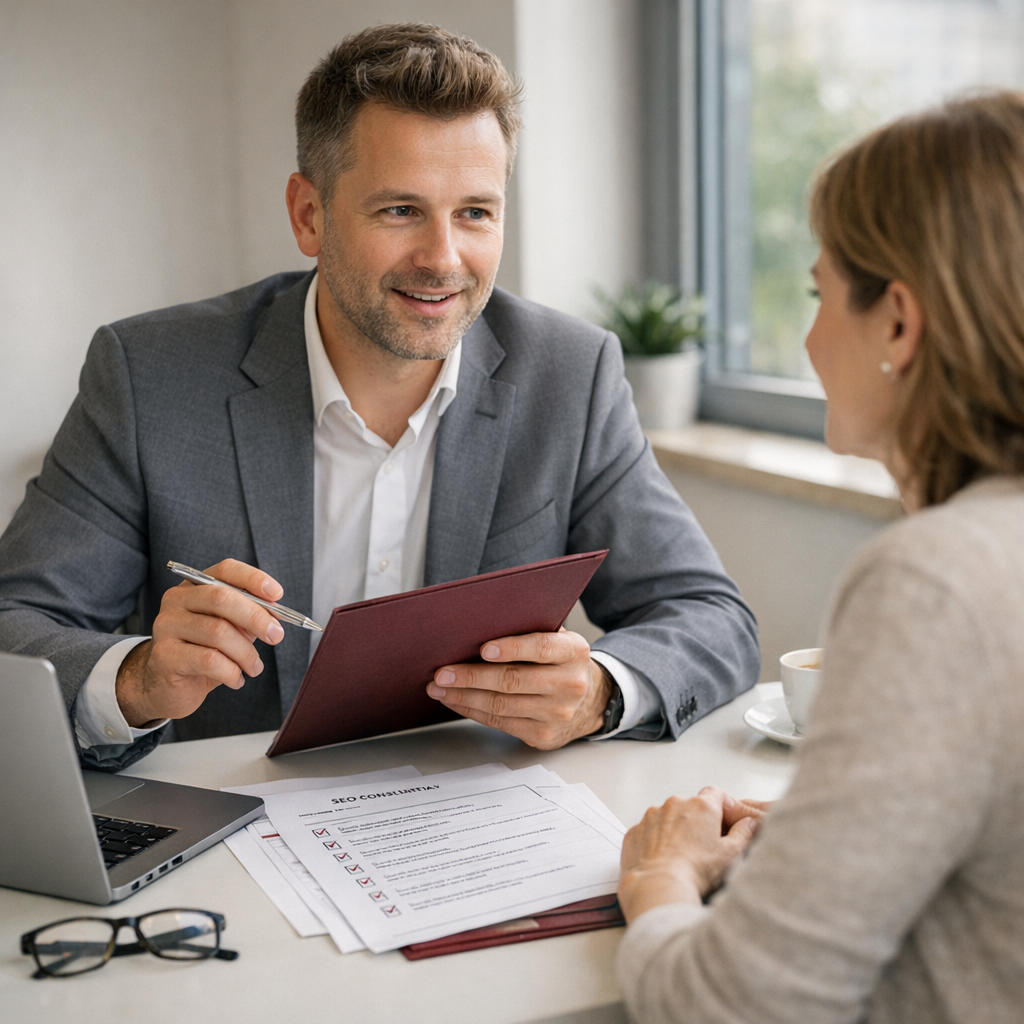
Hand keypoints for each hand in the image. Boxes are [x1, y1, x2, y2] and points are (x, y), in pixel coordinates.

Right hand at [115, 559, 286, 726]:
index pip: (225, 570)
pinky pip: (209, 660)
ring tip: (254, 667)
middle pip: (222, 598)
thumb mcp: (230, 630)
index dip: (253, 579)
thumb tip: (275, 614)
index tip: (277, 594)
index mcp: (194, 586)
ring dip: (246, 653)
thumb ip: (248, 617)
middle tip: (276, 636)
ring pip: (219, 632)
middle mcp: (176, 600)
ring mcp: (166, 626)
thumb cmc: (203, 652)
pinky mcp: (164, 655)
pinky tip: (237, 679)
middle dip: (256, 617)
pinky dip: (232, 672)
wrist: (167, 687)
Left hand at [426, 629, 611, 748]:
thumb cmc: (560, 662)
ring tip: (440, 687)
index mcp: (574, 652)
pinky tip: (456, 700)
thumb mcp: (557, 639)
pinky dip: (472, 711)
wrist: (589, 701)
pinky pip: (500, 723)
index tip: (483, 649)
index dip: (512, 648)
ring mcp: (557, 713)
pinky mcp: (543, 734)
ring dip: (464, 696)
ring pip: (502, 705)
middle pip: (514, 681)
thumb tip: (479, 624)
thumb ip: (530, 629)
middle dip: (472, 677)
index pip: (542, 648)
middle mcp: (570, 684)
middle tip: (443, 672)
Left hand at [617, 787, 768, 922]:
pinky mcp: (635, 830)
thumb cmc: (697, 872)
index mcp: (701, 806)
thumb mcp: (731, 854)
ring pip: (667, 818)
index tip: (720, 824)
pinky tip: (661, 861)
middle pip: (690, 807)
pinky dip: (654, 842)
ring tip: (679, 858)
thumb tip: (750, 823)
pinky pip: (648, 832)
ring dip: (673, 831)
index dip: (719, 808)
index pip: (714, 794)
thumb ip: (744, 833)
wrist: (659, 886)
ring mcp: (652, 816)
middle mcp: (674, 804)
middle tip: (700, 849)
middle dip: (695, 823)